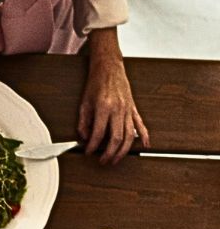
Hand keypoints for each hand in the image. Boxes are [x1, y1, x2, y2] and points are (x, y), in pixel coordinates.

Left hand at [78, 47, 148, 164]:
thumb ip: (83, 122)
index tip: (88, 152)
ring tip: (115, 160)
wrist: (109, 67)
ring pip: (130, 135)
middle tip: (102, 161)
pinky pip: (141, 124)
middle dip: (109, 153)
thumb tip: (84, 138)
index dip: (92, 146)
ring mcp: (128, 109)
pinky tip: (145, 145)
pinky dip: (144, 136)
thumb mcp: (84, 103)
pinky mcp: (134, 108)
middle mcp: (118, 109)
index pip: (99, 133)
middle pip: (117, 138)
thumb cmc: (96, 84)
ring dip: (123, 150)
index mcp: (104, 107)